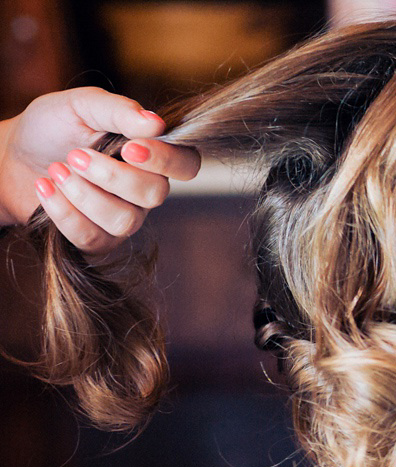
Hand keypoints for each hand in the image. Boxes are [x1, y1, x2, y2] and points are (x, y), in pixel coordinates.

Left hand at [0, 87, 200, 255]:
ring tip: (55, 170)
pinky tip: (44, 188)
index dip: (167, 161)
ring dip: (84, 195)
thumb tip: (156, 122)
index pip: (187, 164)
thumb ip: (118, 110)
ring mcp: (125, 217)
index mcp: (151, 154)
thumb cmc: (51, 128)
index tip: (130, 148)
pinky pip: (93, 238)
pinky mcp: (97, 240)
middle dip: (112, 176)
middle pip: (155, 194)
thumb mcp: (80, 106)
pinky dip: (64, 212)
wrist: (10, 156)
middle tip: (74, 155)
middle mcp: (145, 189)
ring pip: (124, 221)